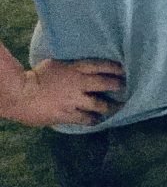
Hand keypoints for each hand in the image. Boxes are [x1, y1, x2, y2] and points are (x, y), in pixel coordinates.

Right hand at [1, 59, 124, 126]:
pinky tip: (98, 121)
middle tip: (126, 88)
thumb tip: (80, 70)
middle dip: (118, 86)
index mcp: (76, 68)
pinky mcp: (68, 114)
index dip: (115, 68)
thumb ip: (71, 68)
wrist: (20, 94)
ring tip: (118, 108)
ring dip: (110, 107)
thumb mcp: (56, 64)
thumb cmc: (35, 77)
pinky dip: (93, 120)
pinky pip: (85, 119)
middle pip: (105, 84)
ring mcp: (75, 100)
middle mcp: (79, 83)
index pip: (101, 66)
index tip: (125, 70)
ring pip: (99, 104)